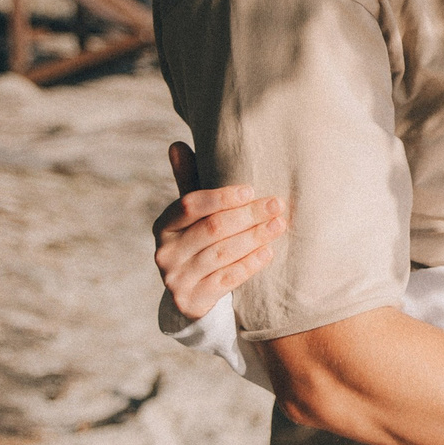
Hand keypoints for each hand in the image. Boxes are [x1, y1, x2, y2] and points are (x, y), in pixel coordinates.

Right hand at [153, 141, 286, 319]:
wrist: (192, 293)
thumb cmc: (199, 242)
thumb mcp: (192, 216)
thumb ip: (189, 182)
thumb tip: (176, 144)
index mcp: (164, 226)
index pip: (190, 204)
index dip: (221, 196)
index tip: (252, 189)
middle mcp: (165, 252)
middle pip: (212, 229)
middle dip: (248, 215)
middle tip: (278, 204)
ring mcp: (176, 279)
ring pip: (221, 253)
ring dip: (254, 237)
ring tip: (279, 225)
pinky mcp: (192, 300)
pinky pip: (227, 279)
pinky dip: (250, 264)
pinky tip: (269, 253)